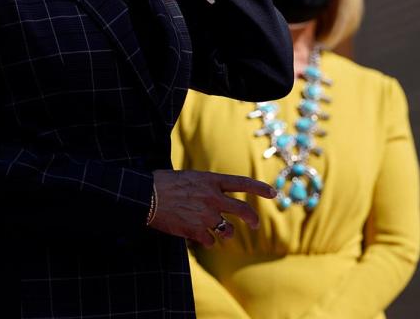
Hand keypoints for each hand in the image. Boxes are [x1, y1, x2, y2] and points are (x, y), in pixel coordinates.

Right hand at [148, 169, 276, 246]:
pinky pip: (210, 241)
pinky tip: (195, 234)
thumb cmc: (162, 184)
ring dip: (224, 233)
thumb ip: (206, 188)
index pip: (242, 183)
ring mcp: (206, 215)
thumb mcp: (188, 178)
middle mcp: (213, 198)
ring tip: (215, 231)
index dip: (260, 188)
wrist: (145, 196)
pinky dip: (205, 240)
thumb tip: (217, 200)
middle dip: (252, 219)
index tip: (273, 193)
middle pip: (243, 211)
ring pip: (227, 230)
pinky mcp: (197, 230)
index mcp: (211, 180)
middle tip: (254, 224)